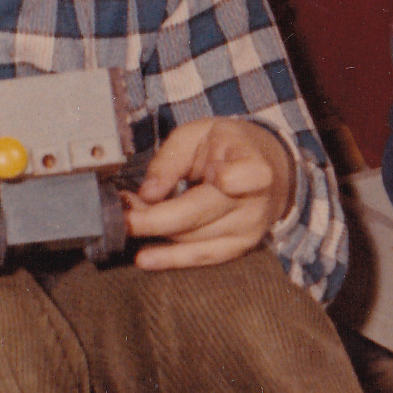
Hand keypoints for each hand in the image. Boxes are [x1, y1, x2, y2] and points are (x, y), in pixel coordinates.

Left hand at [125, 115, 292, 269]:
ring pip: (192, 239)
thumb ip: (171, 159)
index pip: (240, 178)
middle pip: (196, 215)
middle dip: (152, 216)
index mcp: (253, 166)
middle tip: (120, 209)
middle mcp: (254, 204)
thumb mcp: (200, 133)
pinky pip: (201, 258)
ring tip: (126, 222)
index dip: (224, 180)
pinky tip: (145, 259)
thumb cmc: (232, 145)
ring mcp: (248, 231)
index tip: (204, 175)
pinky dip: (170, 260)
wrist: (273, 170)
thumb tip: (148, 193)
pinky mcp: (238, 248)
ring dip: (154, 232)